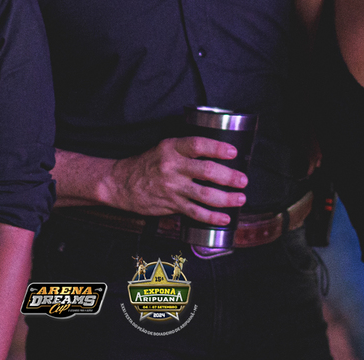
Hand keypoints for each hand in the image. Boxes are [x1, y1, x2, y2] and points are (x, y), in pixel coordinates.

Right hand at [104, 137, 246, 224]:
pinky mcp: (171, 204)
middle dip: (229, 177)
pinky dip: (212, 217)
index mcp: (171, 148)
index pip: (198, 145)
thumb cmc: (146, 164)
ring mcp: (172, 187)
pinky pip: (195, 213)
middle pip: (207, 171)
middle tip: (243, 180)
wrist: (121, 183)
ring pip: (205, 194)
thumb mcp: (163, 149)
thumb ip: (184, 151)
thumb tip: (214, 155)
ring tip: (240, 198)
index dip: (217, 148)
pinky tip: (224, 218)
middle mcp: (172, 167)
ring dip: (226, 198)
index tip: (233, 153)